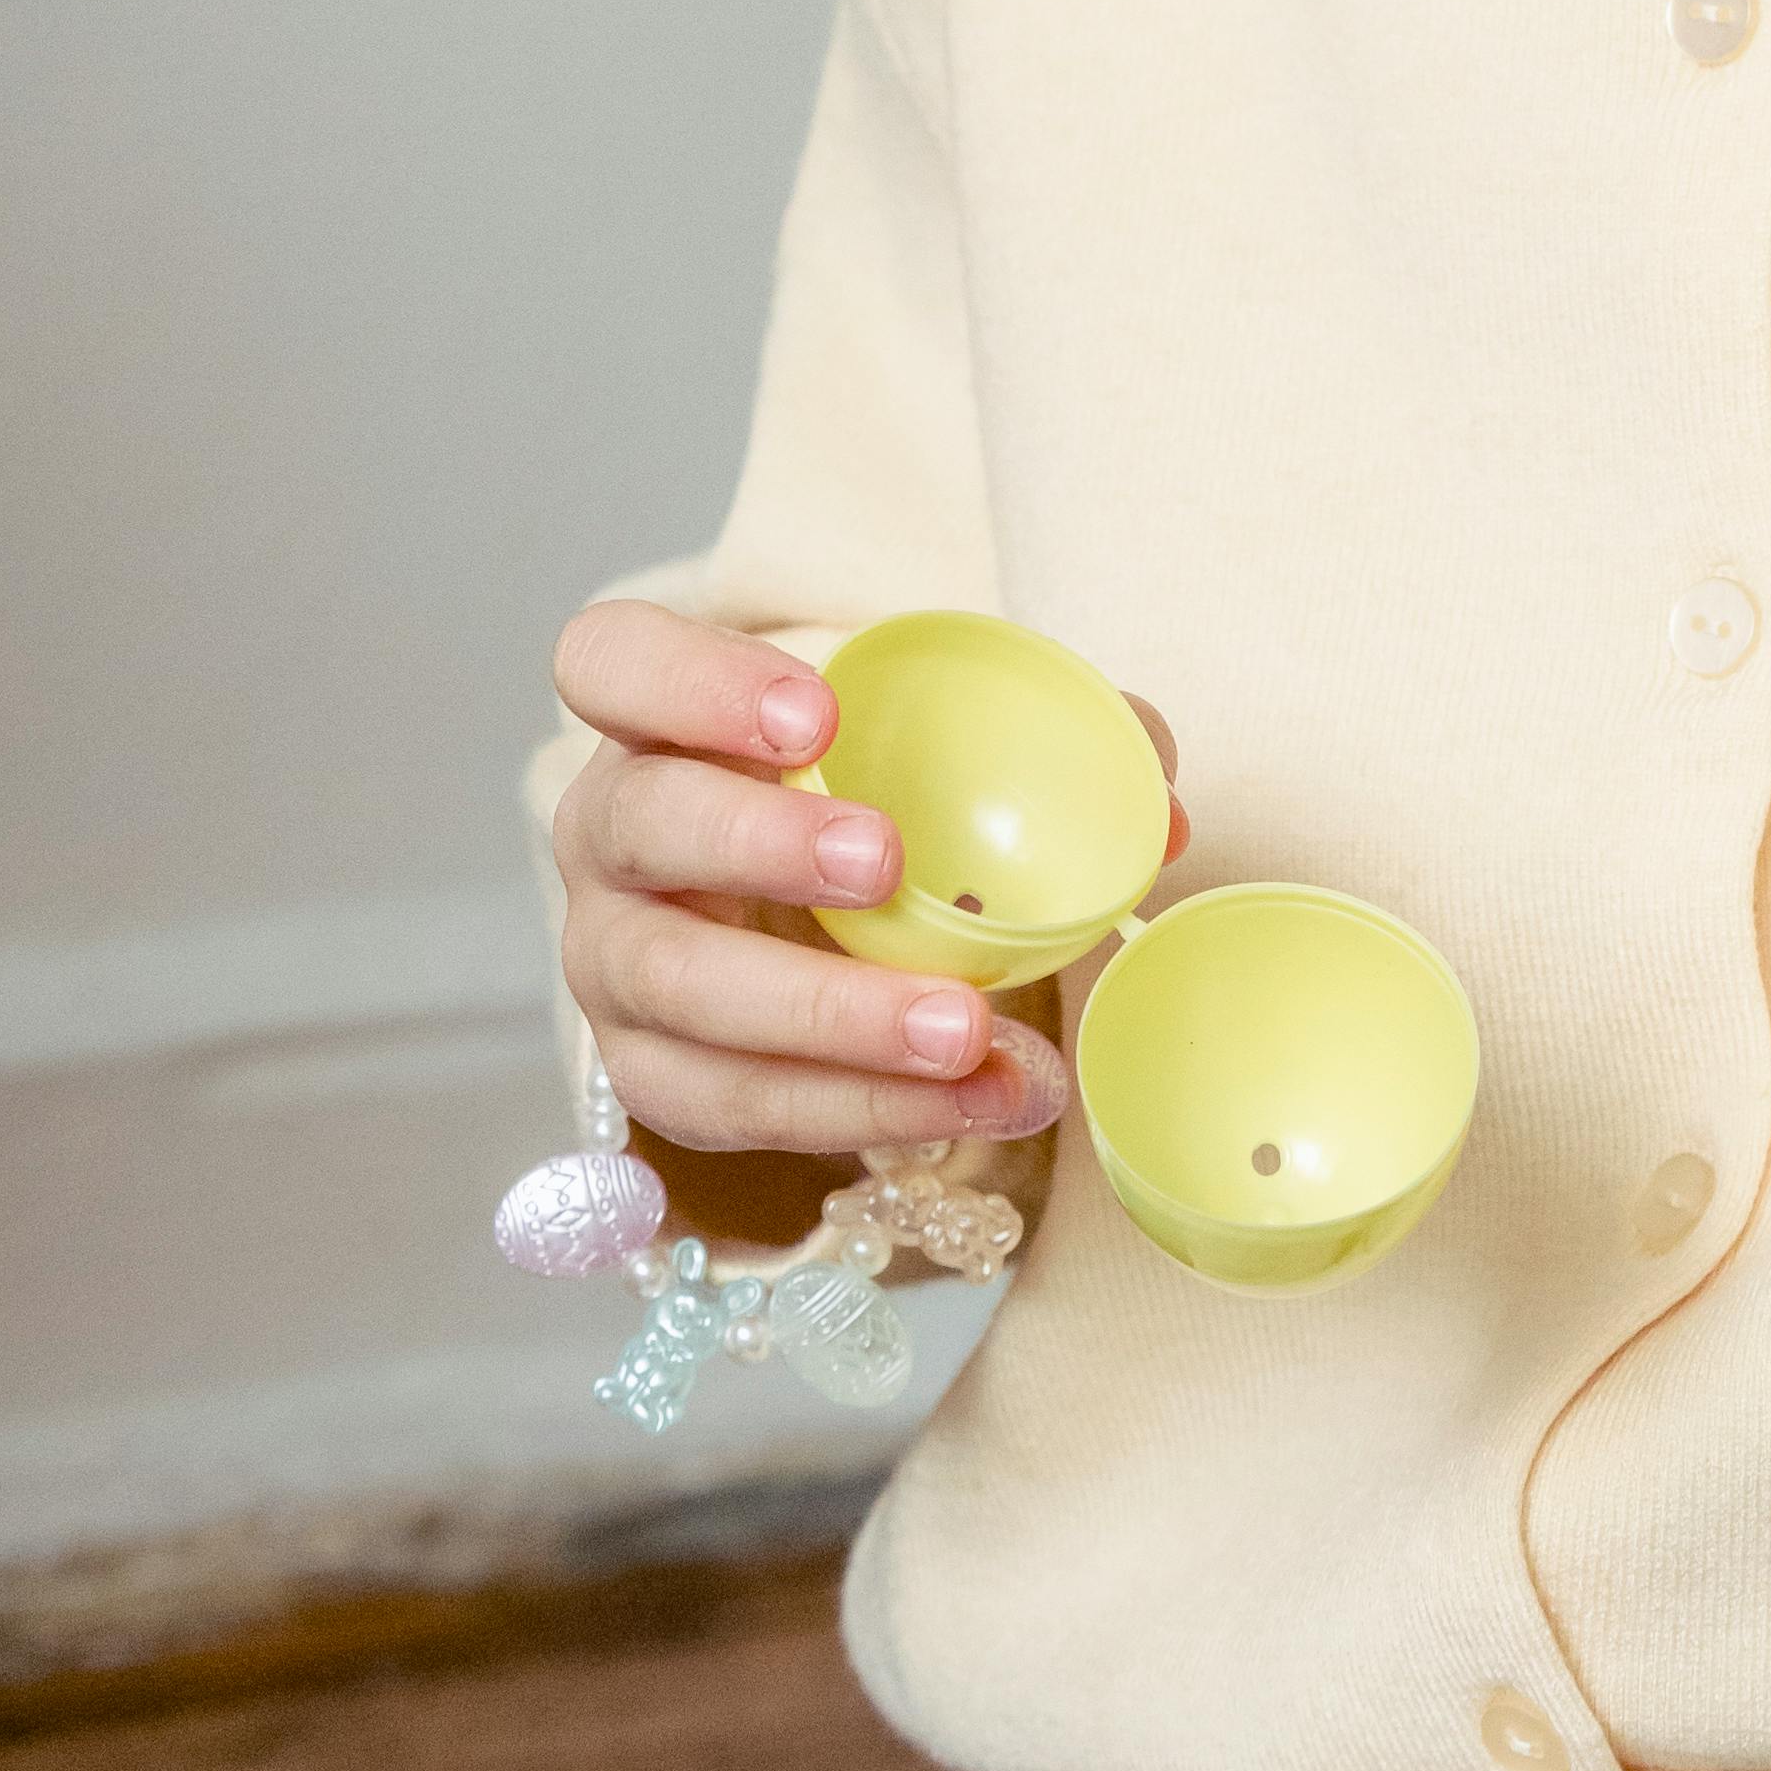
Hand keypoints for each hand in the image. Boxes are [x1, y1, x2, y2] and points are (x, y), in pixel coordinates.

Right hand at [549, 598, 1186, 1166]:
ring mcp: (613, 963)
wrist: (793, 922)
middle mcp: (609, 835)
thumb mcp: (929, 743)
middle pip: (640, 825)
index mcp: (657, 717)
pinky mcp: (653, 1075)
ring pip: (681, 993)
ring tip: (965, 1031)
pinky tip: (970, 1099)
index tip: (815, 712)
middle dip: (759, 846)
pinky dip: (860, 1109)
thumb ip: (1049, 739)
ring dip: (829, 1016)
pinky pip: (736, 1105)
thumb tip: (1161, 809)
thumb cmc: (859, 798)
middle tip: (887, 866)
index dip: (694, 680)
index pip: (610, 661)